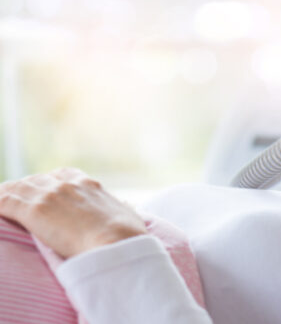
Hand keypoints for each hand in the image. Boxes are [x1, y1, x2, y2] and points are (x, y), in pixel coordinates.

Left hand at [0, 167, 146, 257]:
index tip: (44, 192)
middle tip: (16, 203)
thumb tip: (126, 207)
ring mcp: (50, 196)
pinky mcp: (35, 210)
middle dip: (24, 190)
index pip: (62, 175)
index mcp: (89, 185)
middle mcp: (67, 185)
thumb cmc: (127, 236)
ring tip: (1, 204)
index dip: (49, 183)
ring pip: (17, 189)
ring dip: (7, 197)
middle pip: (36, 180)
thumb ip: (122, 208)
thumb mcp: (129, 215)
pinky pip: (4, 202)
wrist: (117, 243)